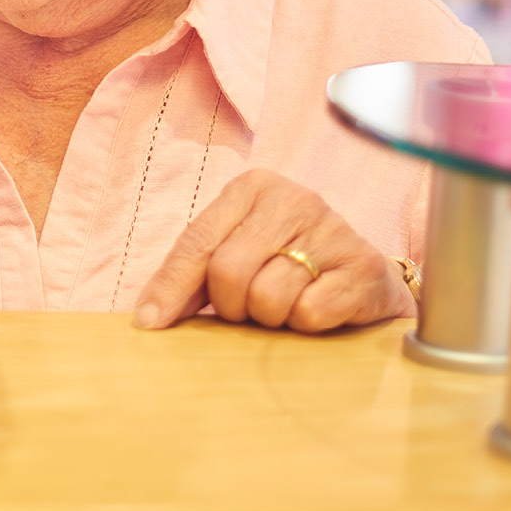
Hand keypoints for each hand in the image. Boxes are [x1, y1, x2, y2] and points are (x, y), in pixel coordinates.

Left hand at [131, 168, 414, 332]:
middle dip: (232, 306)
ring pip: (268, 297)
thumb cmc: (285, 265)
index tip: (150, 323)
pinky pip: (309, 313)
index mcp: (253, 187)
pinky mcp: (363, 265)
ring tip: (285, 304)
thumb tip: (148, 317)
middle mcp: (294, 198)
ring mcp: (333, 228)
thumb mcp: (235, 255)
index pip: (197, 241)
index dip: (171, 287)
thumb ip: (191, 276)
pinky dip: (306, 324)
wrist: (363, 277)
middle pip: (229, 272)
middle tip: (248, 309)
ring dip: (271, 317)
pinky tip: (318, 305)